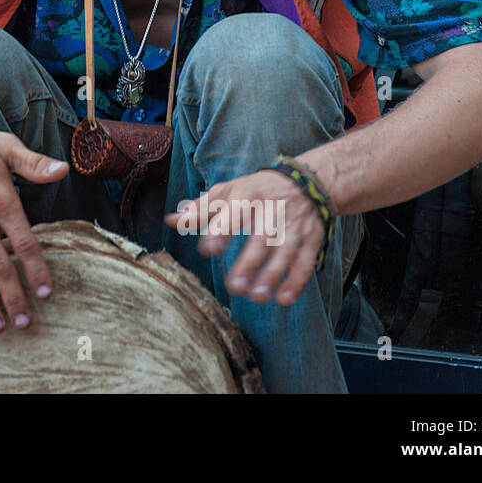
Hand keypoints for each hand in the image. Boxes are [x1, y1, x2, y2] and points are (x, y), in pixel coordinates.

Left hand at [164, 169, 327, 305]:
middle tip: (235, 286)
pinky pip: (305, 263)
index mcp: (249, 196)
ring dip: (272, 276)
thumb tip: (170, 221)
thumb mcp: (227, 192)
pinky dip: (296, 282)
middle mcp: (273, 211)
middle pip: (261, 238)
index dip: (222, 230)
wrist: (304, 183)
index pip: (235, 213)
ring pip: (284, 253)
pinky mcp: (311, 241)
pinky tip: (284, 299)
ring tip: (256, 296)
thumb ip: (200, 209)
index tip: (210, 248)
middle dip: (250, 263)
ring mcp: (294, 227)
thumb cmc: (255, 191)